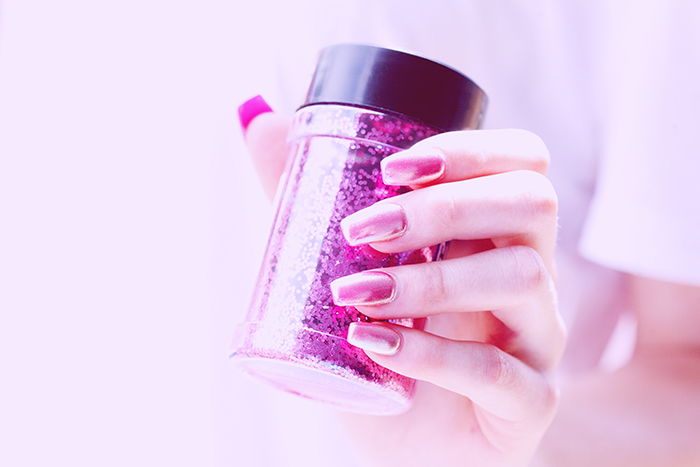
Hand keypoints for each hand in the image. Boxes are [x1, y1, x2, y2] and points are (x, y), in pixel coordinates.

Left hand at [240, 98, 564, 466]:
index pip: (521, 164)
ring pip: (523, 278)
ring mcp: (536, 340)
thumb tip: (254, 117)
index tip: (392, 170)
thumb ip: (308, 195)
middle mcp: (529, 277)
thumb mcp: (344, 263)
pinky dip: (431, 354)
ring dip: (430, 281)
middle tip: (365, 232)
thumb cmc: (378, 346)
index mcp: (493, 235)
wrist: (396, 441)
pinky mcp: (528, 403)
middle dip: (444, 207)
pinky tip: (374, 345)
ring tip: (358, 295)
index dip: (469, 150)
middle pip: (531, 205)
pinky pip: (499, 372)